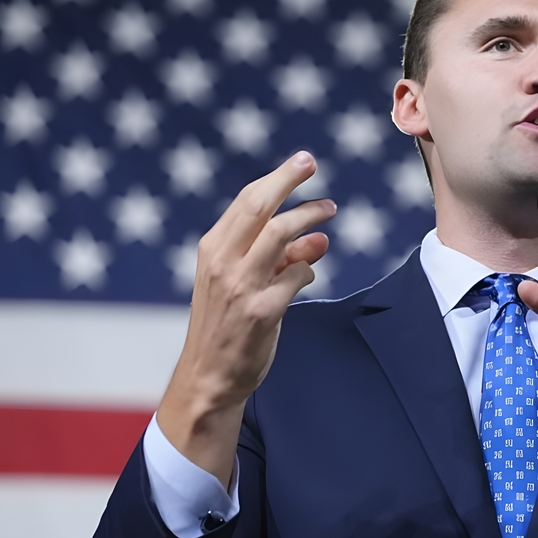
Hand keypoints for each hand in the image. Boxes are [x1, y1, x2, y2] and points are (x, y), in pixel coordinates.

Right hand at [157, 152, 334, 485]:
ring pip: (282, 235)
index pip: (247, 201)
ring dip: (309, 219)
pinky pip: (297, 276)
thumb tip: (318, 238)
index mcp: (212, 249)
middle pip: (261, 207)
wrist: (209, 376)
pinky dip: (308, 270)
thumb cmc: (226, 324)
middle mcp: (223, 262)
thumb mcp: (238, 283)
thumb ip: (276, 258)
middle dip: (290, 181)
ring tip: (329, 211)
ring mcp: (241, 286)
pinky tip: (308, 275)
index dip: (278, 178)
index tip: (303, 162)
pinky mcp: (262, 311)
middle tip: (313, 165)